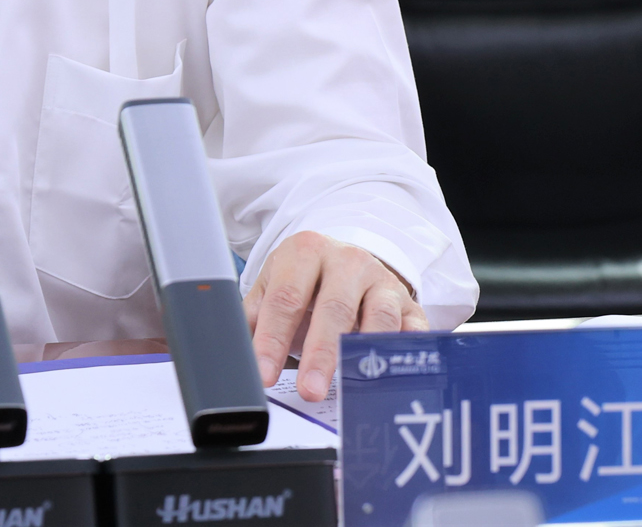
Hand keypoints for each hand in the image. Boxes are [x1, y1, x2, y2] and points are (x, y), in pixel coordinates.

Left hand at [244, 231, 426, 401]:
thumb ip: (252, 318)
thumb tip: (229, 356)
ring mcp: (382, 282)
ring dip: (363, 354)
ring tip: (350, 385)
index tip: (265, 374)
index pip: (286, 299)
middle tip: (309, 390)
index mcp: (306, 252)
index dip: (273, 339)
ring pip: (377, 318)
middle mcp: (348, 261)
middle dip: (320, 353)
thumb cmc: (306, 280)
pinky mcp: (409, 304)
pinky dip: (405, 350)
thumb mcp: (274, 286)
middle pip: (334, 309)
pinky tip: (393, 372)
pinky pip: (412, 329)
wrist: (349, 261)